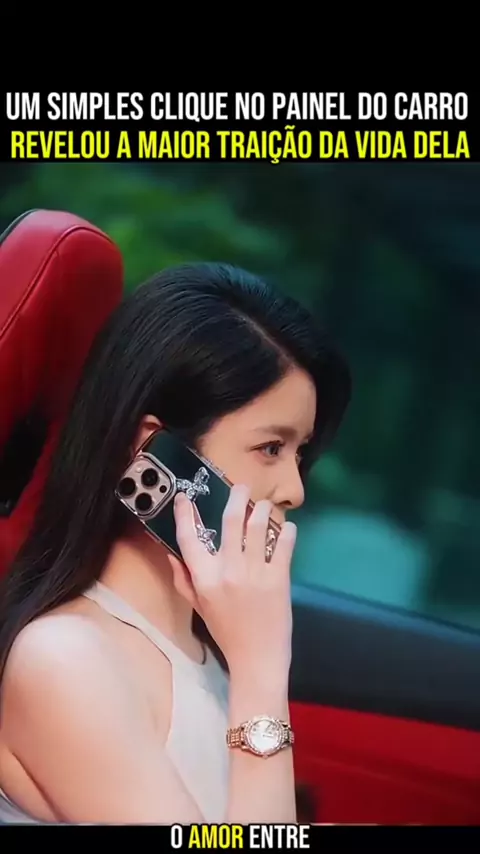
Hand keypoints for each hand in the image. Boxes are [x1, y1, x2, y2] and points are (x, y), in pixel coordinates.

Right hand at [172, 485, 295, 678]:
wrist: (257, 658)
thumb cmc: (227, 631)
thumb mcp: (198, 606)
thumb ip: (183, 579)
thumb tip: (171, 553)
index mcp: (204, 578)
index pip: (189, 537)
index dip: (184, 513)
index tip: (184, 497)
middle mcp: (227, 571)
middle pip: (230, 520)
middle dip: (236, 496)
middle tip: (242, 488)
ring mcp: (255, 572)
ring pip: (259, 525)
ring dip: (263, 509)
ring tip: (265, 506)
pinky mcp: (279, 578)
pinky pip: (284, 544)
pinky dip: (287, 530)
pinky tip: (286, 528)